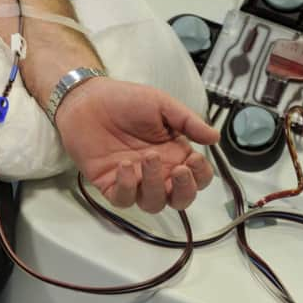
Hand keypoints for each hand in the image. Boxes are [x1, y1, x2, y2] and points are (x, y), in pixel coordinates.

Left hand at [56, 78, 219, 212]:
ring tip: (146, 157)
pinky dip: (127, 187)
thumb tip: (215, 137)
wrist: (87, 99)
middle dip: (184, 189)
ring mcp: (135, 181)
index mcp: (175, 154)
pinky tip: (124, 165)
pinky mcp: (111, 185)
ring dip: (155, 184)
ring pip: (154, 203)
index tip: (193, 158)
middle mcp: (158, 172)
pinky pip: (124, 200)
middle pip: (180, 200)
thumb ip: (188, 122)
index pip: (198, 178)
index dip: (200, 176)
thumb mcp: (162, 104)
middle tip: (178, 168)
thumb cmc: (126, 100)